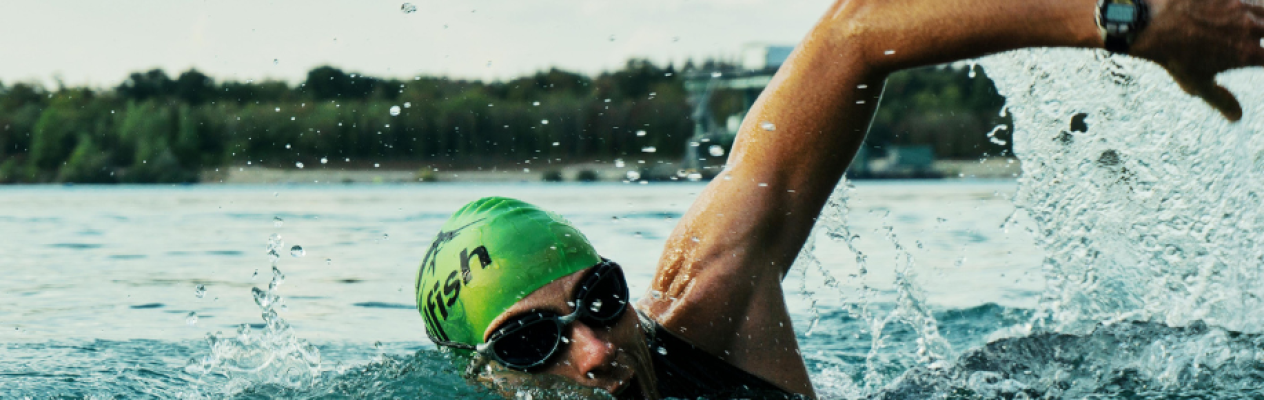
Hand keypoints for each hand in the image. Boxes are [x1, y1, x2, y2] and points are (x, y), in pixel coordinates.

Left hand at [1132, 0, 1263, 120]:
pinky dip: (1246, 6)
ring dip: (1262, 19)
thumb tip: (1237, 117)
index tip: (1259, 61)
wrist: (1153, 25)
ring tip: (1254, 26)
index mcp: (1247, 53)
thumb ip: (1221, 100)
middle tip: (1253, 44)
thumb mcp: (1197, 84)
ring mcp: (1239, 7)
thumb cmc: (1174, 58)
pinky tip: (1238, 11)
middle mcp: (1249, 28)